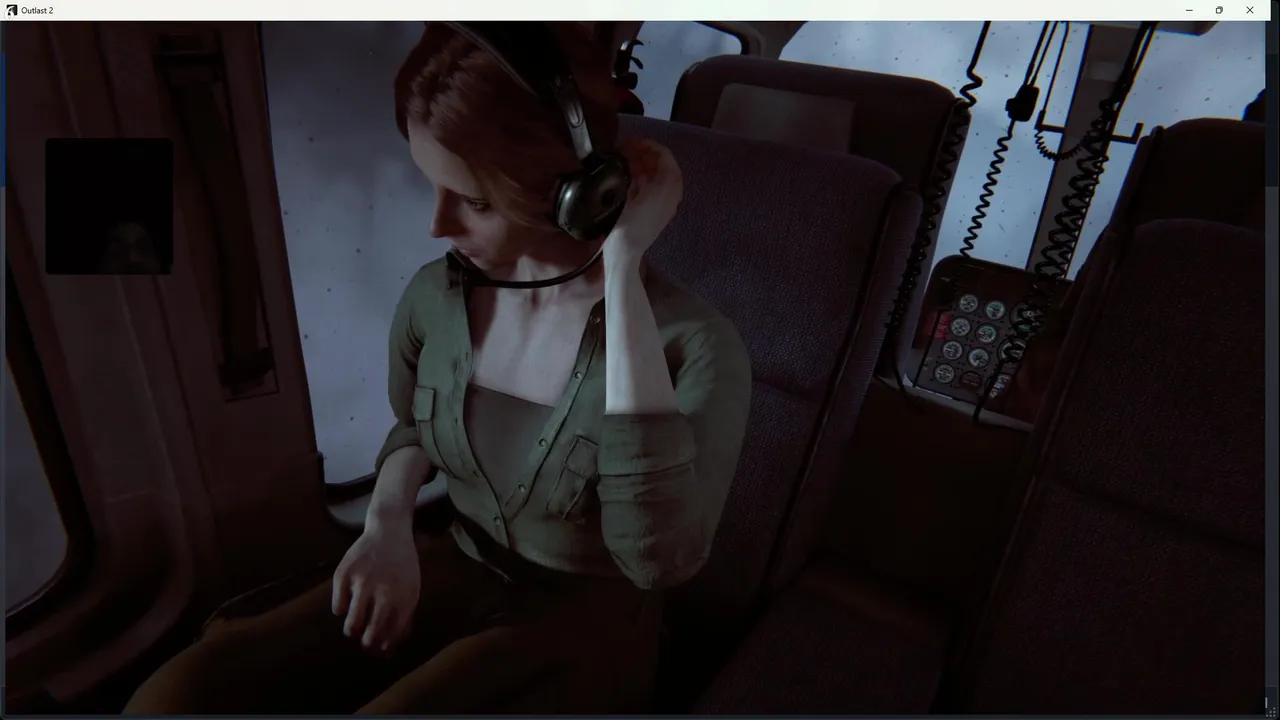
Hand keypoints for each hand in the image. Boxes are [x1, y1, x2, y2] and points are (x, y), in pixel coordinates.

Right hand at [331, 522, 419, 654]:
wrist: (389, 531)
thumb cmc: (402, 566)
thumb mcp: (411, 589)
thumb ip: (403, 620)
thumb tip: (387, 653)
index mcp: (405, 597)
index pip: (392, 634)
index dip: (383, 646)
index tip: (379, 648)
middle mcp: (385, 590)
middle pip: (371, 633)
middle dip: (367, 643)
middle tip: (364, 641)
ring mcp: (363, 581)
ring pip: (352, 623)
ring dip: (351, 630)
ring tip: (353, 627)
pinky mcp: (345, 573)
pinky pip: (337, 606)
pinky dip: (340, 608)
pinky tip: (346, 602)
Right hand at [604, 138, 683, 268]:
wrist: (625, 254)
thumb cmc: (625, 224)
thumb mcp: (626, 191)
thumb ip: (633, 169)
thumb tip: (631, 155)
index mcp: (669, 186)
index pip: (664, 155)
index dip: (646, 145)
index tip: (629, 143)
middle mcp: (673, 194)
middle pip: (662, 165)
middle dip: (644, 154)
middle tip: (623, 150)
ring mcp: (668, 204)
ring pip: (659, 176)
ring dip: (643, 165)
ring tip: (623, 161)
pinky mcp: (660, 212)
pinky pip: (655, 188)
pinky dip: (643, 179)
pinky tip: (627, 177)